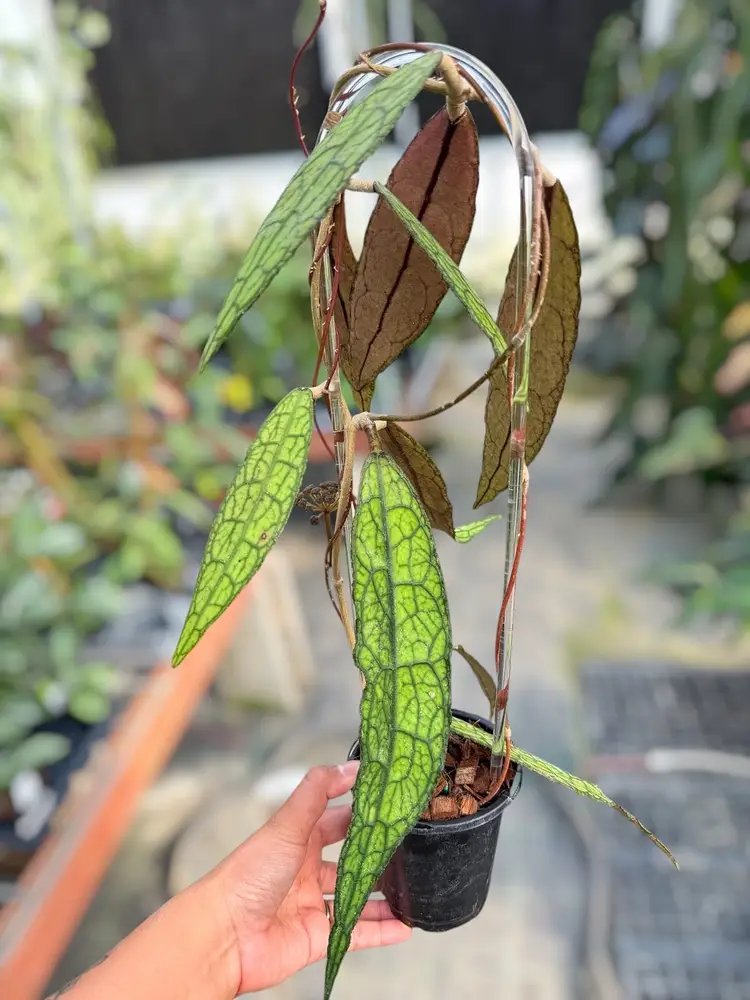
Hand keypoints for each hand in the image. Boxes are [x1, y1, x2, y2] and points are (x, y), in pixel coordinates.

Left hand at [210, 761, 411, 993]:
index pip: (336, 820)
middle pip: (350, 860)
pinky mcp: (318, 937)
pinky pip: (356, 934)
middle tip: (411, 846)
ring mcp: (313, 904)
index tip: (391, 804)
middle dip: (377, 855)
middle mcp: (306, 870)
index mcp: (298, 839)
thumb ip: (317, 792)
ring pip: (356, 898)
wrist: (224, 935)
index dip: (361, 812)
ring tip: (414, 886)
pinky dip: (380, 930)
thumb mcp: (286, 823)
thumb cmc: (248, 874)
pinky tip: (404, 926)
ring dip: (383, 895)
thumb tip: (349, 767)